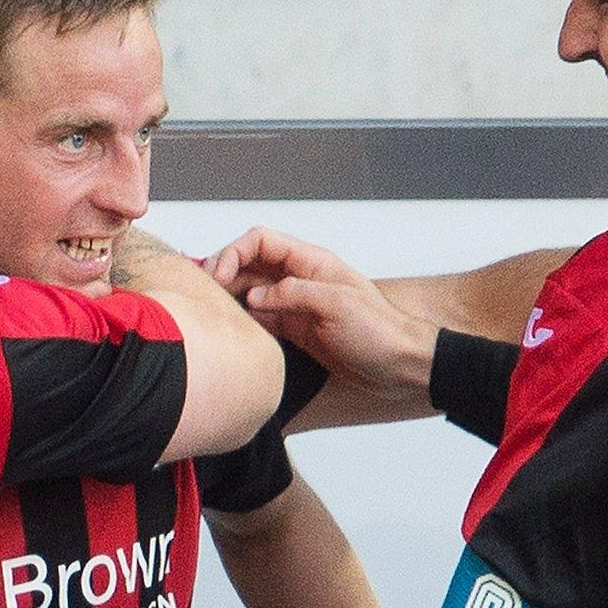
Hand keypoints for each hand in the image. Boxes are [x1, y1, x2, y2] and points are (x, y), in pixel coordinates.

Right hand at [205, 227, 437, 400]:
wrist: (401, 366)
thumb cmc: (381, 333)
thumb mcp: (337, 305)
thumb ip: (293, 294)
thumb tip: (255, 296)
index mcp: (311, 262)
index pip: (260, 241)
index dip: (233, 252)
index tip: (218, 276)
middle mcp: (300, 279)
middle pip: (249, 264)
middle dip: (223, 273)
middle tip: (206, 295)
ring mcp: (296, 305)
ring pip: (250, 291)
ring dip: (230, 298)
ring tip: (214, 313)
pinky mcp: (296, 330)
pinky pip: (260, 319)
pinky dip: (244, 321)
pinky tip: (235, 331)